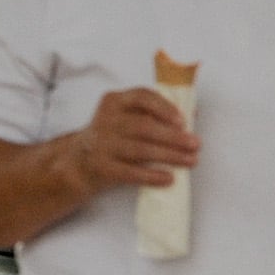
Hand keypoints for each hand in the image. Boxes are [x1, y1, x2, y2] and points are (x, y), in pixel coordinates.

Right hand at [66, 87, 201, 193]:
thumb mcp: (124, 117)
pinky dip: (152, 176)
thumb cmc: (112, 137)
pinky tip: (169, 178)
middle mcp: (105, 120)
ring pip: (140, 150)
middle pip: (144, 126)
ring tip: (191, 160)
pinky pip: (131, 172)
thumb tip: (193, 112)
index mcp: (114, 101)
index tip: (183, 121)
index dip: (164, 108)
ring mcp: (102, 144)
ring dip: (170, 156)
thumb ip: (152, 113)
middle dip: (173, 136)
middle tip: (196, 144)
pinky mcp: (102, 167)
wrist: (78, 161)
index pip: (141, 97)